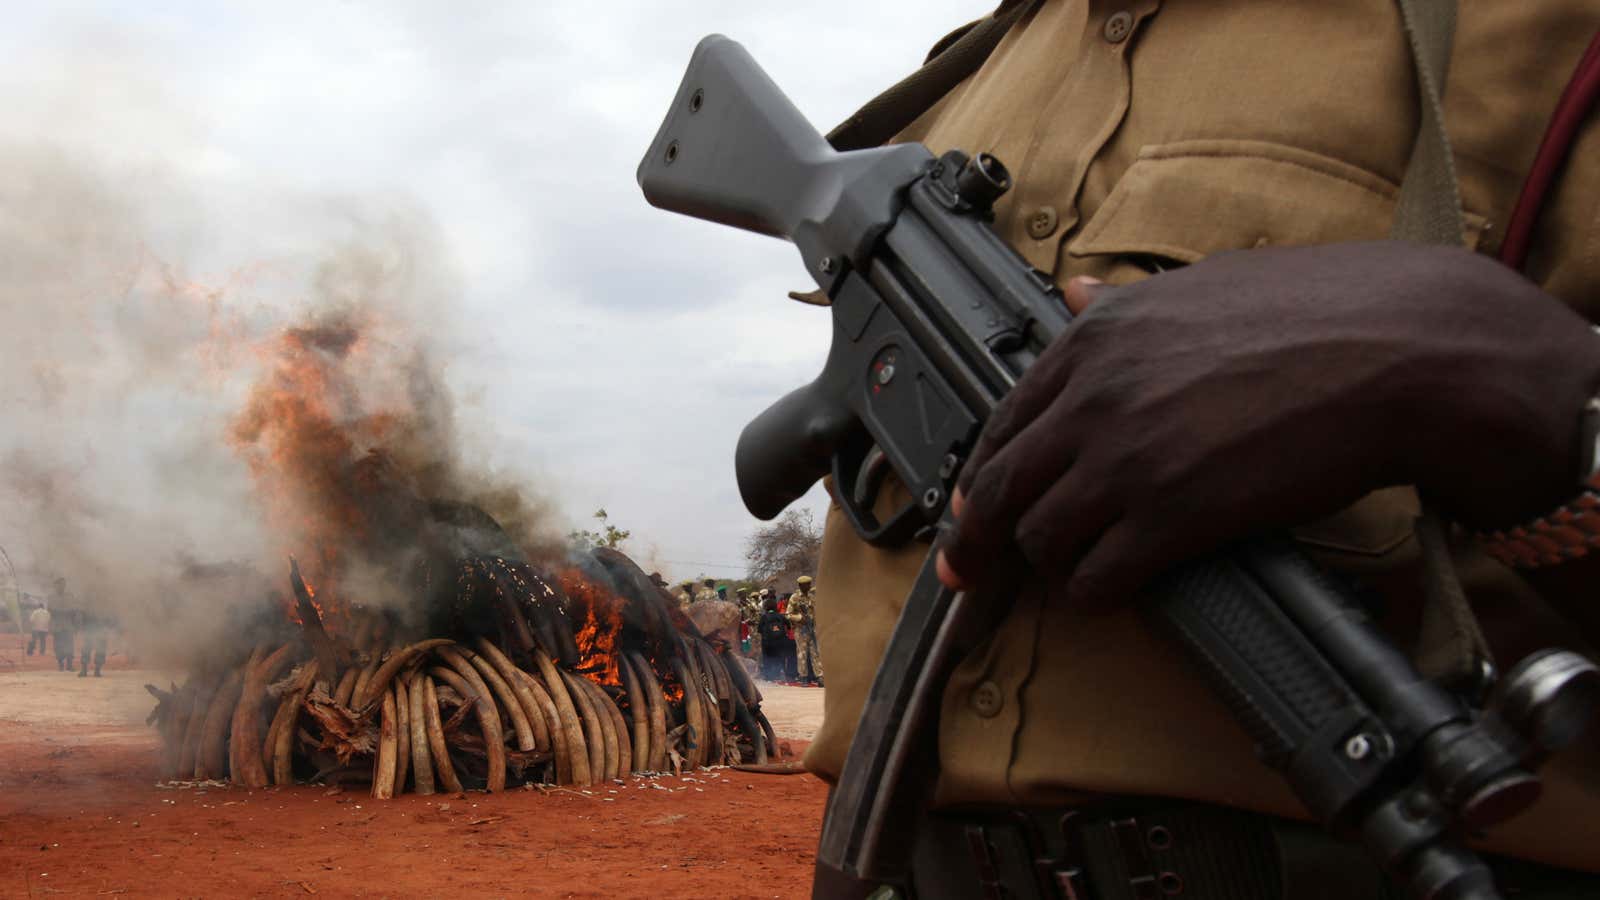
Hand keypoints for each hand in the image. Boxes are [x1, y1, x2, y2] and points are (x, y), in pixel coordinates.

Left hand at [935, 241, 1599, 603]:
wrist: (1402, 349)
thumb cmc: (1320, 309)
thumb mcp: (1202, 284)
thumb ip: (1125, 302)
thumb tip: (1077, 290)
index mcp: (1096, 335)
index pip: (1004, 418)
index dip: (982, 472)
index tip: (971, 507)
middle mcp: (1095, 396)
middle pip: (1000, 485)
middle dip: (976, 538)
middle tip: (968, 573)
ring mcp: (1128, 458)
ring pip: (1039, 536)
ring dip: (1049, 563)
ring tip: (1069, 573)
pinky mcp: (1172, 516)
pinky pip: (1097, 575)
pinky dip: (1092, 593)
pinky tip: (1105, 593)